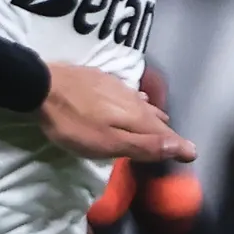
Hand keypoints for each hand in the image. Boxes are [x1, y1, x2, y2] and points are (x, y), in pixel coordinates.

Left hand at [39, 62, 190, 162]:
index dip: (178, 145)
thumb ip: (144, 146)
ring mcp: (115, 86)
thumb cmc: (74, 122)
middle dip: (167, 131)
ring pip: (141, 104)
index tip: (192, 154)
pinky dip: (136, 101)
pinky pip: (127, 92)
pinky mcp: (100, 79)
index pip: (165, 133)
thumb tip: (184, 147)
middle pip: (154, 118)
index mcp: (136, 117)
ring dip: (153, 115)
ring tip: (161, 119)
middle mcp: (132, 99)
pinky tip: (133, 98)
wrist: (41, 86)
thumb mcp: (108, 142)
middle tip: (176, 142)